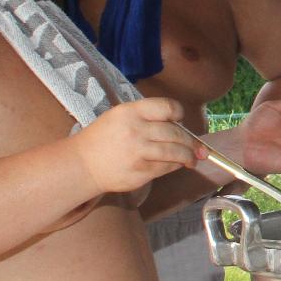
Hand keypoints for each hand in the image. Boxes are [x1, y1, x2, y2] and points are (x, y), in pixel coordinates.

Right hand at [73, 97, 202, 194]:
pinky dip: (174, 166)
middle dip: (191, 141)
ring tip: (193, 158)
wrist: (82, 164)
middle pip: (176, 133)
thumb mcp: (121, 116)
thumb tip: (181, 126)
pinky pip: (165, 168)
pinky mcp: (139, 172)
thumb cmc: (104, 138)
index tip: (180, 119)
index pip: (168, 107)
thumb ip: (148, 118)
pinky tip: (175, 165)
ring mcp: (138, 153)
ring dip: (189, 156)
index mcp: (131, 112)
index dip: (178, 113)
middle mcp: (136, 130)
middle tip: (198, 147)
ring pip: (175, 152)